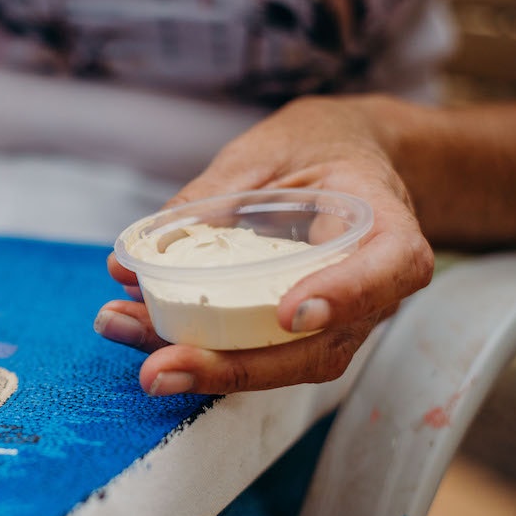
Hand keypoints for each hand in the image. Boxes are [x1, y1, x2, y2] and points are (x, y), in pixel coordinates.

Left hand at [95, 96, 433, 394]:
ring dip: (197, 366)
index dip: (344, 296)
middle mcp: (371, 291)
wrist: (344, 159)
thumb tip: (132, 258)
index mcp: (386, 227)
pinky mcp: (294, 333)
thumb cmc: (315, 147)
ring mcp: (335, 321)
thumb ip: (212, 197)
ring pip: (278, 364)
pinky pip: (251, 351)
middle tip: (160, 369)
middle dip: (234, 369)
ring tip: (125, 337)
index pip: (389, 269)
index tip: (287, 314)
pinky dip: (191, 345)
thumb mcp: (268, 152)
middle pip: (318, 349)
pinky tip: (134, 327)